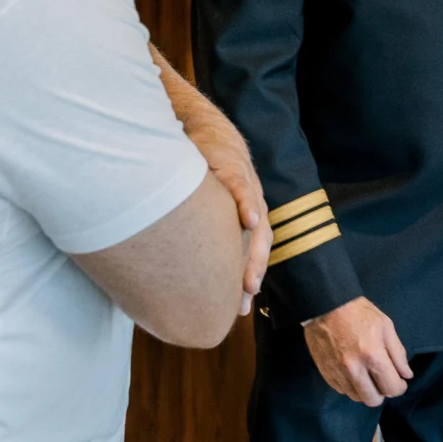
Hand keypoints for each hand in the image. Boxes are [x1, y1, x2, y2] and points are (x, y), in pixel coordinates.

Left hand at [149, 46, 268, 314]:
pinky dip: (246, 270)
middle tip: (246, 278)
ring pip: (257, 234)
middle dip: (252, 247)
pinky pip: (249, 245)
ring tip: (244, 296)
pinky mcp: (239, 215)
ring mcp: (244, 197)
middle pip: (252, 212)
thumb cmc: (179, 118)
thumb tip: (135, 48)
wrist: (202, 126)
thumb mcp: (169, 98)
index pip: (236, 172)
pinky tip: (240, 298)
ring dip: (252, 266)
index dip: (242, 195)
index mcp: (222, 150)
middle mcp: (238, 177)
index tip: (247, 216)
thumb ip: (156, 80)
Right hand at [194, 128, 269, 313]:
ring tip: (250, 278)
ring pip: (257, 222)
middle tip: (245, 298)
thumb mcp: (207, 206)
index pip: (251, 252)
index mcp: (247, 217)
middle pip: (258, 243)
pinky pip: (243, 188)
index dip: (247, 278)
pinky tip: (249, 220)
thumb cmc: (207, 172)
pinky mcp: (232, 168)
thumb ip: (204, 235)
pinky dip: (248, 204)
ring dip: (255, 251)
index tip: (240, 308)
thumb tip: (184, 266)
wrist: (210, 133)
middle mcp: (252, 205)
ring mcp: (245, 187)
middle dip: (253, 271)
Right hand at [304, 297, 410, 405]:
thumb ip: (398, 353)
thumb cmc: (359, 312)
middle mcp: (354, 369)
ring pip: (356, 397)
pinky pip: (342, 390)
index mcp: (373, 356)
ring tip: (367, 374)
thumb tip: (406, 375)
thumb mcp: (386, 326)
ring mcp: (337, 373)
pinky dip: (350, 385)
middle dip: (382, 392)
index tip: (399, 380)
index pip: (391, 388)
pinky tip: (353, 371)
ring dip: (365, 390)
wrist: (325, 304)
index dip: (400, 387)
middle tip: (383, 379)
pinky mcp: (325, 373)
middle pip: (373, 400)